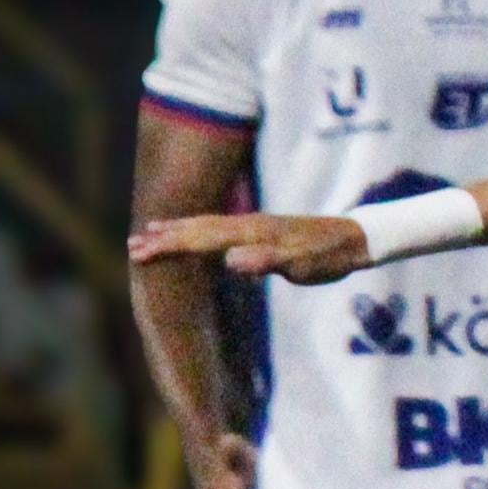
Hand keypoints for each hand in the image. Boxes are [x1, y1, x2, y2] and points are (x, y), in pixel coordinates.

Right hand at [129, 211, 369, 282]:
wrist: (355, 239)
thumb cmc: (329, 256)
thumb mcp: (301, 265)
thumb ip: (266, 261)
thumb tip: (230, 261)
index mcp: (250, 232)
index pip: (200, 239)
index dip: (170, 247)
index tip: (141, 255)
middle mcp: (247, 223)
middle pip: (197, 228)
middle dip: (164, 238)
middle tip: (131, 247)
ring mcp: (254, 224)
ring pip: (205, 224)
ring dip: (177, 229)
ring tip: (149, 233)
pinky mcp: (261, 229)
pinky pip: (219, 227)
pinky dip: (198, 229)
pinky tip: (194, 234)